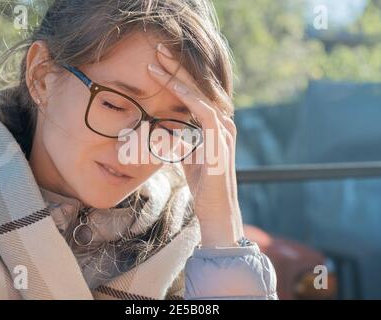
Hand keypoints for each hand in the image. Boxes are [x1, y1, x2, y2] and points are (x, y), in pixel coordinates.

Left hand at [148, 43, 244, 247]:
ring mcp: (224, 130)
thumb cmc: (202, 182)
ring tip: (158, 61)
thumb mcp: (186, 152)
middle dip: (178, 67)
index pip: (195, 92)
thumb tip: (161, 124)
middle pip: (199, 87)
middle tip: (158, 49)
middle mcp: (223, 122)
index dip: (177, 75)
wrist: (215, 209)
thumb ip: (179, 136)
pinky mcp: (220, 141)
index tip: (156, 62)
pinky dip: (190, 98)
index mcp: (215, 123)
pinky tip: (174, 87)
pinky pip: (205, 113)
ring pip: (201, 94)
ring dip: (179, 77)